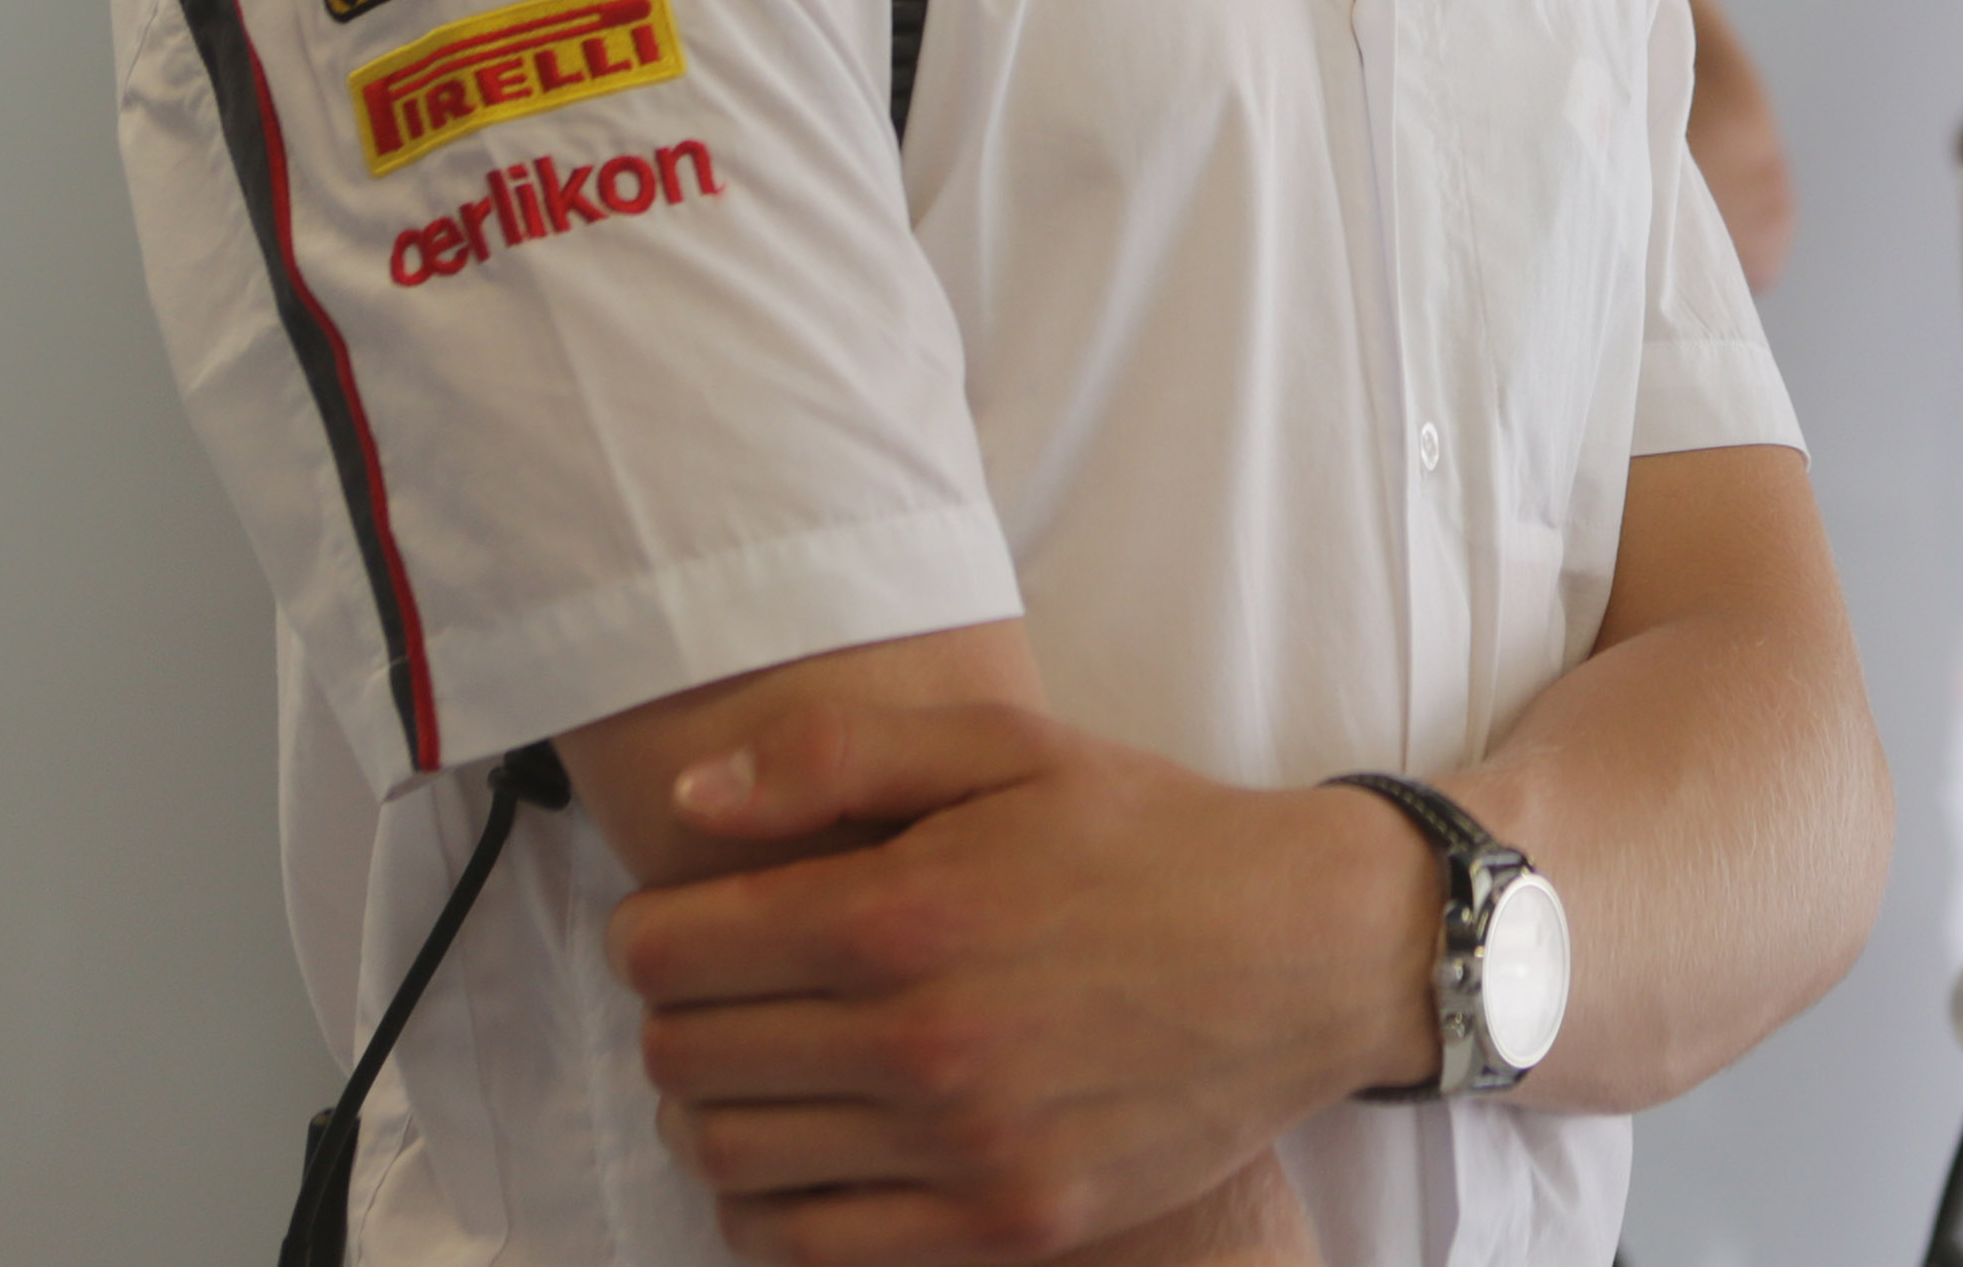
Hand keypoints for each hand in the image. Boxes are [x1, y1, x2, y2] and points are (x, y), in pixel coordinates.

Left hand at [609, 698, 1431, 1264]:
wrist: (1310, 952)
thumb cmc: (1154, 836)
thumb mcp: (1012, 745)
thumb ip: (841, 758)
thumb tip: (691, 804)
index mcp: (905, 912)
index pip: (665, 954)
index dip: (652, 931)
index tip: (687, 922)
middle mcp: (921, 1041)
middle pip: (680, 1058)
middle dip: (677, 1016)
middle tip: (728, 990)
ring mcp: (962, 1147)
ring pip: (725, 1159)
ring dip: (711, 1111)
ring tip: (762, 1068)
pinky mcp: (1003, 1223)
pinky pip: (805, 1244)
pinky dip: (768, 1205)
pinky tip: (809, 1149)